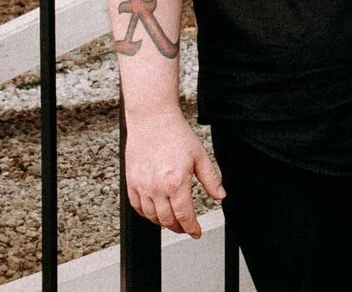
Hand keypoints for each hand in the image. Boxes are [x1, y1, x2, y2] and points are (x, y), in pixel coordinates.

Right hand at [125, 108, 225, 236]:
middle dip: (179, 227)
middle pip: (168, 220)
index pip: (184, 216)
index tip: (196, 232)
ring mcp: (142, 185)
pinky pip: (137, 206)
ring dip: (163, 222)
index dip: (192, 228)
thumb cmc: (176, 134)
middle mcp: (157, 187)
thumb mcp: (200, 156)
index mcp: (176, 182)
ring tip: (172, 220)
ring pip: (151, 216)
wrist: (152, 119)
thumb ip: (211, 179)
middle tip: (185, 227)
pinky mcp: (131, 181)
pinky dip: (146, 213)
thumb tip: (220, 196)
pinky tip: (154, 211)